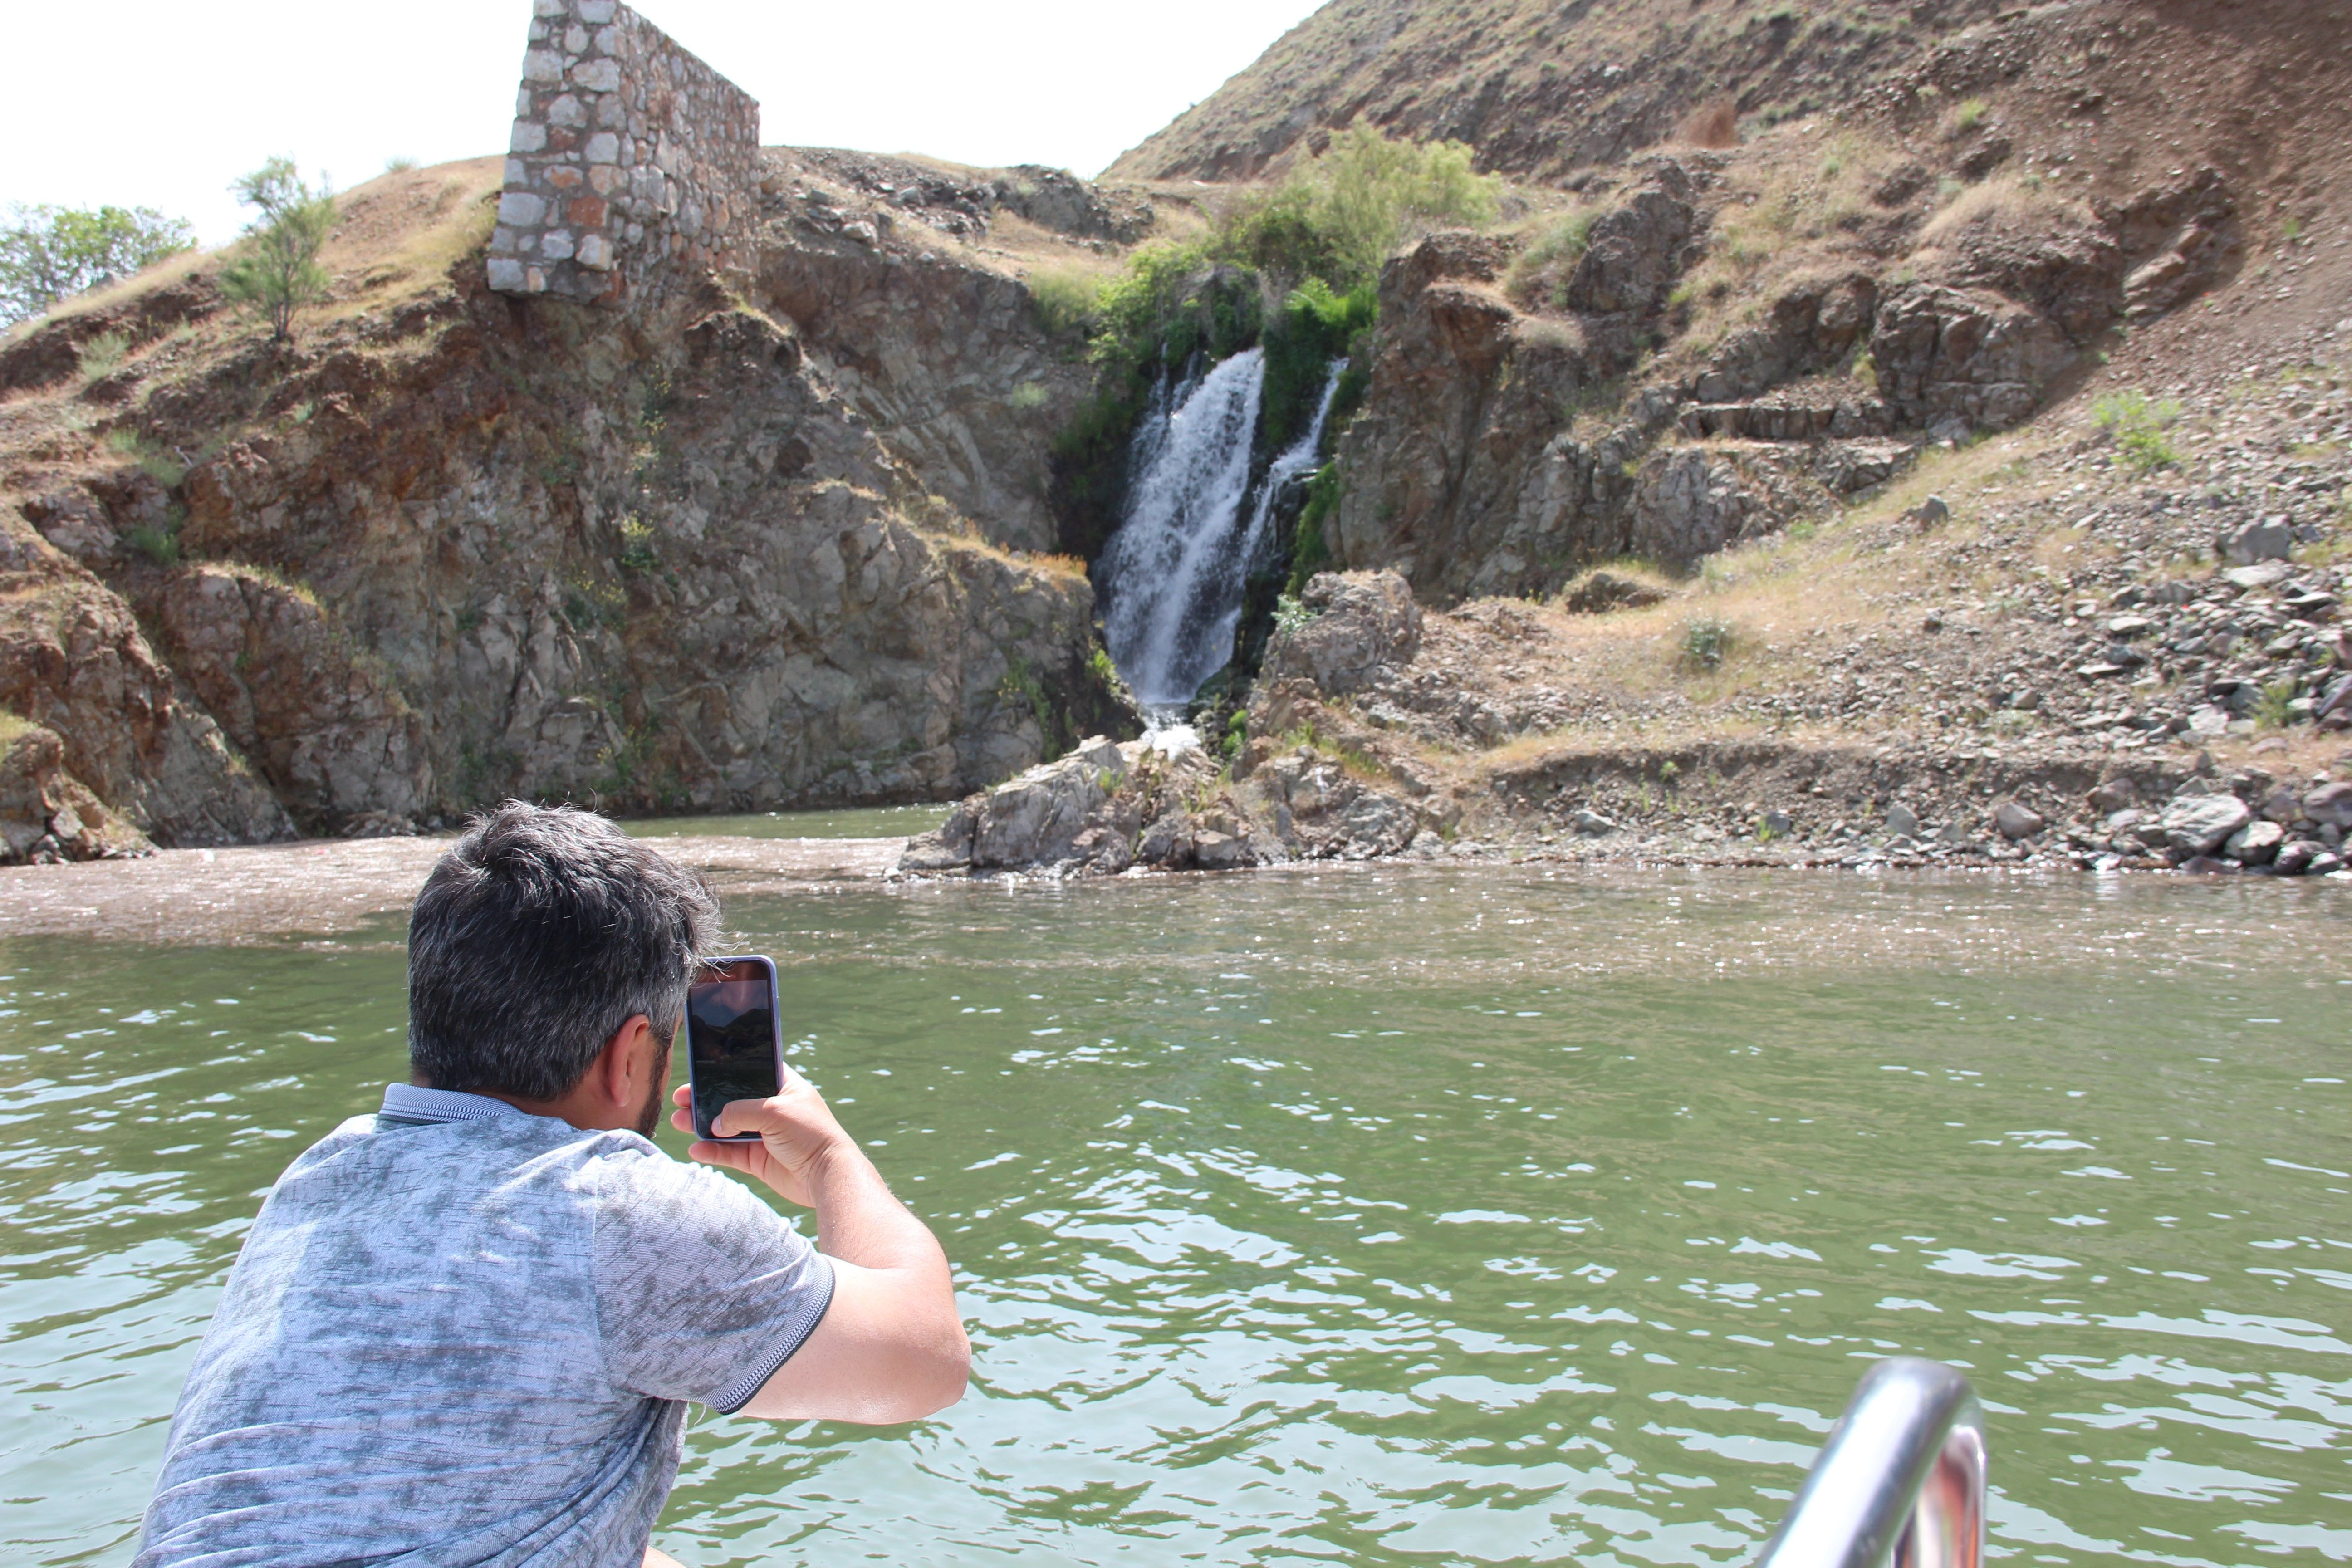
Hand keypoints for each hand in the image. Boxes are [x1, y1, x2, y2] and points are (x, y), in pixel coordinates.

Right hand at [669, 1070, 859, 1206]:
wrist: (826, 1175)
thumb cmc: (810, 1134)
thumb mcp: (774, 1112)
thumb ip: (739, 1112)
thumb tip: (715, 1123)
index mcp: (782, 1088)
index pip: (750, 1073)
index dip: (725, 1072)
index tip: (700, 1072)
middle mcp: (771, 1110)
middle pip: (732, 1101)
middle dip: (705, 1099)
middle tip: (681, 1098)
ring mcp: (764, 1135)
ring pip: (726, 1128)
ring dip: (702, 1125)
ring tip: (679, 1121)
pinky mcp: (759, 1159)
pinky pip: (729, 1153)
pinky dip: (712, 1151)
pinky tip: (695, 1149)